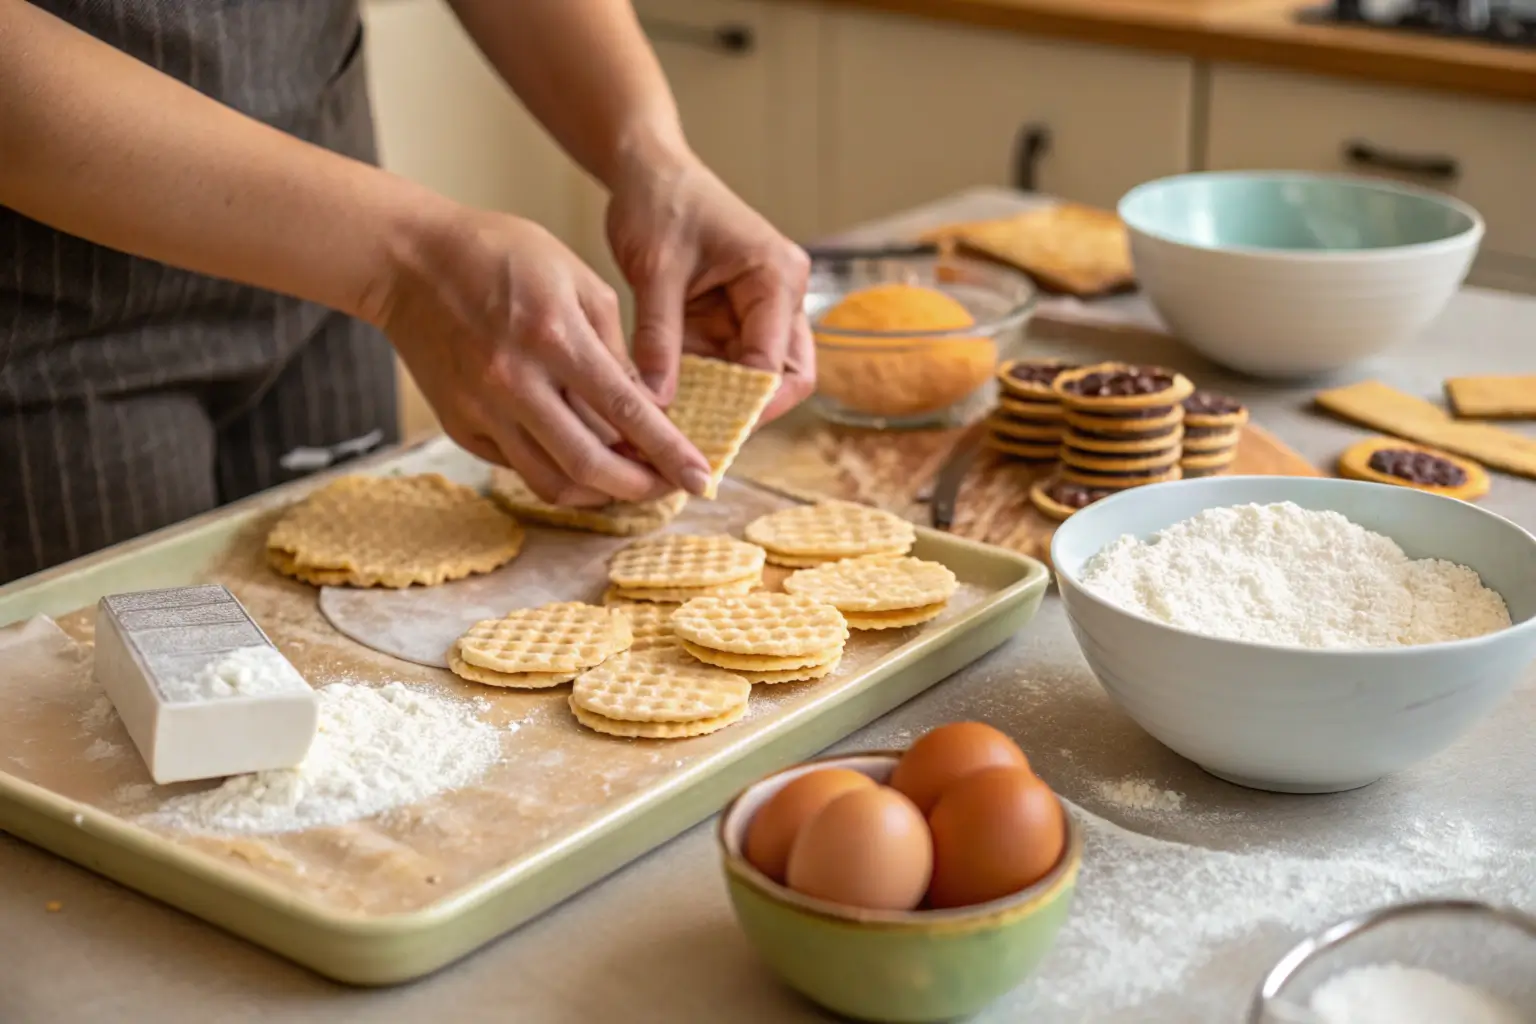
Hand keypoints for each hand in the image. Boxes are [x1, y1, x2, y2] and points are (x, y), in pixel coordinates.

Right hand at [373, 204, 712, 504]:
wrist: (409, 262)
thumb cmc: (500, 255)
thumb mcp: (576, 277)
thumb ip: (615, 345)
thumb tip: (644, 405)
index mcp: (554, 338)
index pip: (626, 413)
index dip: (669, 453)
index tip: (702, 478)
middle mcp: (516, 383)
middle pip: (590, 466)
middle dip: (639, 489)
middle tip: (669, 487)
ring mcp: (482, 410)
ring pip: (551, 483)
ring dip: (598, 494)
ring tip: (626, 481)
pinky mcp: (460, 427)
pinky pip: (517, 467)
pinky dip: (554, 472)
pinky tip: (576, 457)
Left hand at [605, 148, 813, 423]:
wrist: (648, 168)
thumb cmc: (659, 202)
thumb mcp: (654, 271)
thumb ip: (658, 338)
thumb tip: (654, 404)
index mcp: (776, 276)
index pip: (776, 363)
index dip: (745, 406)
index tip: (705, 436)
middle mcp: (781, 295)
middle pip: (787, 377)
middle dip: (747, 412)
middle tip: (701, 442)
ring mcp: (761, 308)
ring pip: (757, 377)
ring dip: (722, 402)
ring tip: (680, 431)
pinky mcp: (734, 317)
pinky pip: (728, 365)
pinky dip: (703, 387)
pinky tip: (669, 405)